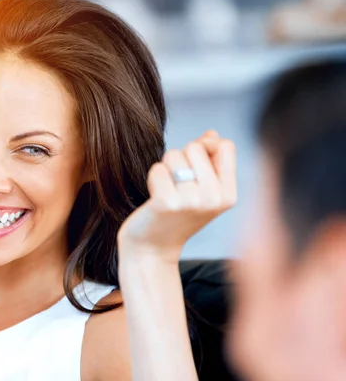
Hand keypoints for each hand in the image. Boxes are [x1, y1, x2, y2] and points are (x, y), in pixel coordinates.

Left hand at [117, 130, 236, 263]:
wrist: (153, 248)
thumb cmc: (176, 215)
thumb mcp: (202, 190)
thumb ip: (210, 161)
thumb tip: (212, 134)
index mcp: (229, 195)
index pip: (225, 146)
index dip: (206, 148)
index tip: (195, 169)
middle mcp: (214, 198)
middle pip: (196, 147)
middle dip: (181, 159)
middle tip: (177, 186)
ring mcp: (192, 201)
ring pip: (174, 154)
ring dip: (165, 169)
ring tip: (167, 192)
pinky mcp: (167, 202)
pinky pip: (157, 168)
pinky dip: (153, 178)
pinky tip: (156, 198)